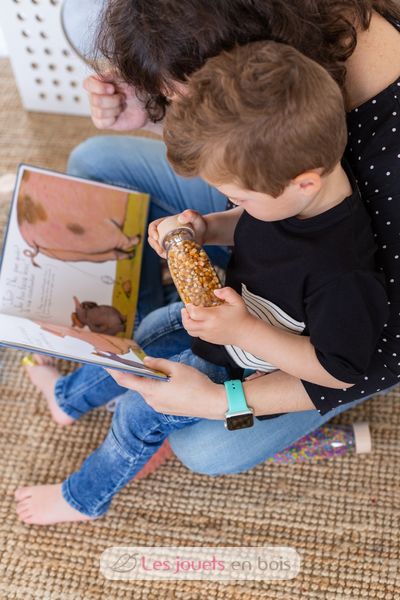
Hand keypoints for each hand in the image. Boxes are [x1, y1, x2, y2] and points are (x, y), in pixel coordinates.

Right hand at [83, 73, 149, 130]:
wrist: (144, 106)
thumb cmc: (134, 89)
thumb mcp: (124, 77)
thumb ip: (111, 74)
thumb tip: (99, 77)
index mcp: (97, 83)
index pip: (87, 84)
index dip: (98, 88)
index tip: (112, 89)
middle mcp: (94, 96)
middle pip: (95, 100)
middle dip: (114, 100)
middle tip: (123, 98)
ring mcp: (96, 110)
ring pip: (100, 112)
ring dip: (116, 109)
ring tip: (122, 105)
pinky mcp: (102, 122)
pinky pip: (102, 123)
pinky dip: (113, 119)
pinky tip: (118, 115)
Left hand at [106, 357, 225, 418]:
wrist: (213, 404)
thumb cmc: (196, 385)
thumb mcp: (177, 368)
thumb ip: (159, 364)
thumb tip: (147, 361)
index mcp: (151, 390)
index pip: (126, 380)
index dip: (114, 371)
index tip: (104, 363)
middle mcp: (151, 401)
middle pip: (136, 384)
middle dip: (133, 372)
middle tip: (129, 358)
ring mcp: (158, 406)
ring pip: (146, 389)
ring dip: (146, 378)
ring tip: (149, 366)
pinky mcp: (166, 408)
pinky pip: (155, 394)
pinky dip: (154, 385)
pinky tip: (162, 377)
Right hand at [148, 209, 207, 258]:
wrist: (203, 233)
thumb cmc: (199, 223)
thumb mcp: (196, 217)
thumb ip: (191, 214)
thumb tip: (181, 218)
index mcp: (165, 222)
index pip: (153, 226)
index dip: (152, 232)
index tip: (157, 238)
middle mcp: (163, 231)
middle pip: (152, 238)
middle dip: (154, 245)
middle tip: (161, 251)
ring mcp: (166, 241)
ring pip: (157, 247)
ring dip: (159, 252)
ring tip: (166, 256)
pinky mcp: (171, 249)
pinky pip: (164, 253)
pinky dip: (166, 256)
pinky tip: (170, 258)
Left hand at [182, 287, 253, 344]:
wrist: (246, 333)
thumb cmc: (241, 316)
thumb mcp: (237, 300)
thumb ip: (227, 292)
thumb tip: (216, 291)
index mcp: (213, 316)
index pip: (194, 313)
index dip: (189, 307)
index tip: (190, 303)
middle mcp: (209, 327)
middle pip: (188, 324)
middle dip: (184, 316)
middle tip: (186, 309)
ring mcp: (208, 335)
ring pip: (190, 331)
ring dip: (187, 323)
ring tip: (190, 316)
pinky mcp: (210, 339)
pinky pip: (197, 335)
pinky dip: (194, 328)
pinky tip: (199, 322)